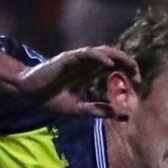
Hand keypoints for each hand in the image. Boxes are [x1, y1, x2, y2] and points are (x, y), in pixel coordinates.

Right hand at [14, 46, 135, 117]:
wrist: (29, 93)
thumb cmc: (50, 98)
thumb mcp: (78, 109)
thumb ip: (97, 110)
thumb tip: (119, 115)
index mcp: (89, 73)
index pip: (114, 68)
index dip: (127, 73)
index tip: (137, 84)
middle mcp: (86, 63)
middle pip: (113, 57)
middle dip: (128, 64)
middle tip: (138, 76)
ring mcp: (78, 59)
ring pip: (103, 52)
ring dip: (118, 58)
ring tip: (130, 66)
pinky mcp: (68, 58)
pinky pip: (87, 54)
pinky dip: (100, 57)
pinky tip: (110, 65)